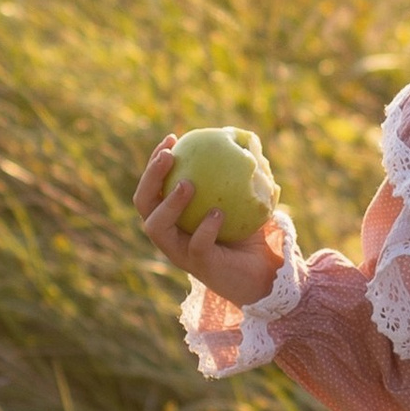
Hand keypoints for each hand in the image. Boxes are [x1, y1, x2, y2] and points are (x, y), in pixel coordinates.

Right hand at [133, 134, 288, 305]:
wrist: (265, 272)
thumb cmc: (250, 233)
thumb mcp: (245, 198)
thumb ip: (240, 174)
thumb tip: (249, 138)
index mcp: (173, 217)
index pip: (153, 187)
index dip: (155, 162)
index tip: (173, 139)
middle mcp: (170, 234)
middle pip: (144, 204)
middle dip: (151, 177)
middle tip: (170, 156)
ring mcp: (181, 252)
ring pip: (157, 228)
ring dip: (169, 203)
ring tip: (187, 184)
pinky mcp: (200, 267)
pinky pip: (196, 246)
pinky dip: (206, 228)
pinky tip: (218, 212)